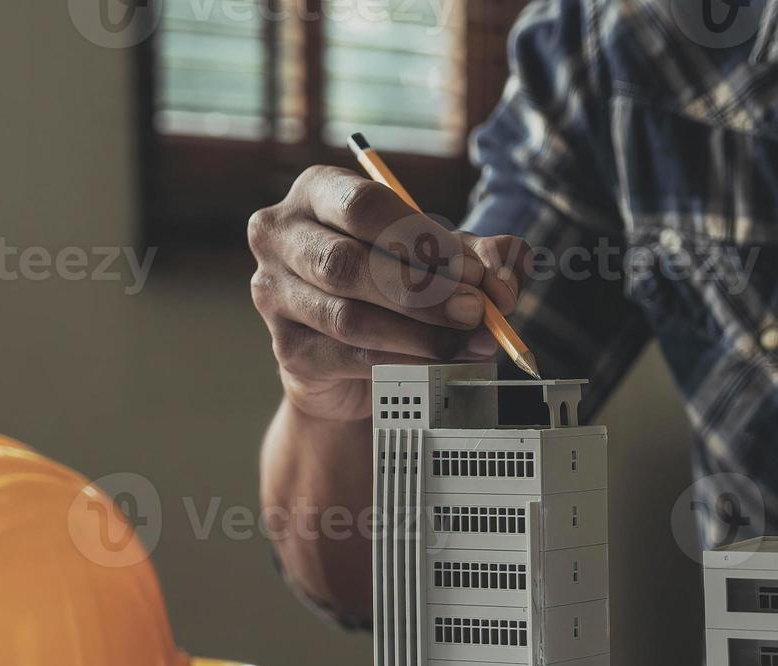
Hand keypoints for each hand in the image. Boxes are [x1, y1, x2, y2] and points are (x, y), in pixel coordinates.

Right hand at [248, 165, 528, 420]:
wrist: (350, 355)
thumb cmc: (393, 284)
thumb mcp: (443, 258)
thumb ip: (482, 257)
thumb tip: (504, 280)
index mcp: (318, 192)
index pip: (364, 206)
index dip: (422, 239)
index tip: (472, 270)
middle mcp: (281, 235)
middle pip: (346, 262)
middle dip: (422, 291)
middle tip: (476, 310)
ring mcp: (273, 294)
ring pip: (348, 316)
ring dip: (418, 332)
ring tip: (468, 340)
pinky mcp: (287, 349)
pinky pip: (348, 356)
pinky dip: (403, 360)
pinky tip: (439, 361)